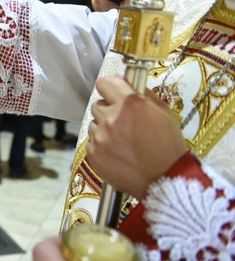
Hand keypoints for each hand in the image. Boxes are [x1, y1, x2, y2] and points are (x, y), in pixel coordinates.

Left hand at [88, 76, 187, 198]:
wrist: (165, 179)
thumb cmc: (168, 145)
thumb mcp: (163, 112)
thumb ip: (142, 94)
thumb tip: (124, 81)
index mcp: (129, 103)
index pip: (104, 83)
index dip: (110, 88)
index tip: (115, 94)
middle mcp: (110, 118)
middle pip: (98, 105)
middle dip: (109, 110)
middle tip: (125, 123)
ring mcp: (99, 136)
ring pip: (94, 124)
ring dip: (105, 128)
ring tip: (123, 141)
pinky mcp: (93, 153)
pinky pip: (92, 141)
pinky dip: (102, 145)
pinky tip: (118, 153)